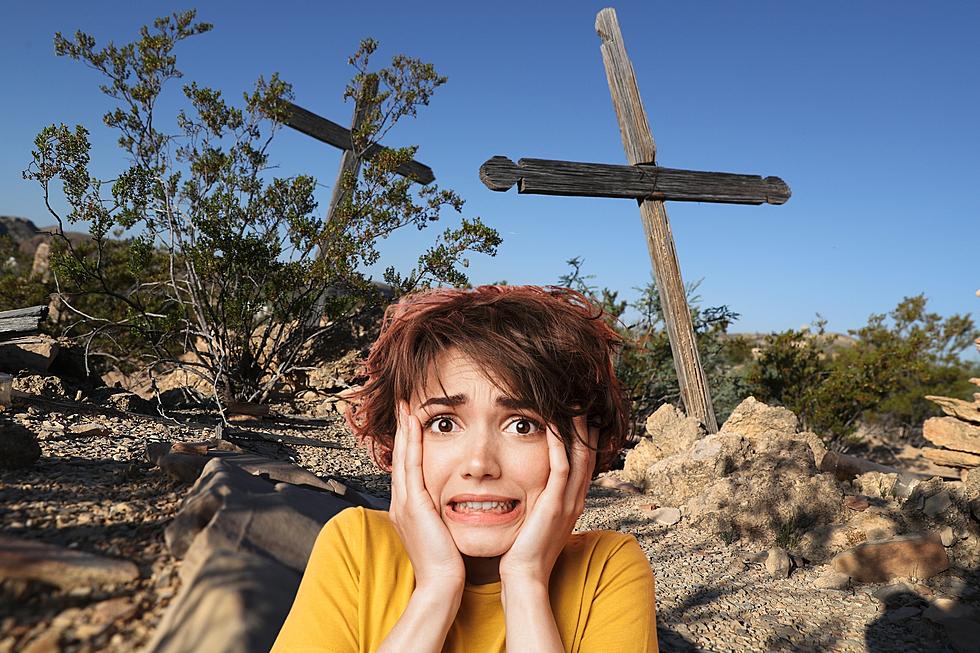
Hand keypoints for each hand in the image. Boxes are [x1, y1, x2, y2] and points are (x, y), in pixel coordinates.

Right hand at [388, 400, 465, 594]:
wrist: (441, 586)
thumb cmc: (449, 565)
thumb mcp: (444, 534)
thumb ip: (445, 516)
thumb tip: (458, 504)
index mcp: (409, 510)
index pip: (408, 469)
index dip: (409, 445)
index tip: (413, 422)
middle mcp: (402, 504)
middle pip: (400, 458)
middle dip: (403, 431)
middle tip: (404, 405)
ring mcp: (404, 504)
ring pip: (403, 457)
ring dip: (405, 430)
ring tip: (407, 407)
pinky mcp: (413, 505)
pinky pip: (411, 466)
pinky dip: (412, 443)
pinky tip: (415, 425)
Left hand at [499, 415, 597, 586]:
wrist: (524, 576)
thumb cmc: (523, 550)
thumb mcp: (536, 520)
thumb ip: (539, 502)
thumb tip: (529, 488)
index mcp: (571, 502)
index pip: (582, 463)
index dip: (583, 439)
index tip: (578, 416)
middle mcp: (574, 500)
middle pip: (587, 455)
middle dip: (585, 428)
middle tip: (581, 402)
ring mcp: (567, 503)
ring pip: (578, 458)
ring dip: (576, 430)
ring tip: (573, 406)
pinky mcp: (554, 505)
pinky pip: (561, 468)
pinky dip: (559, 445)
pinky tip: (552, 426)